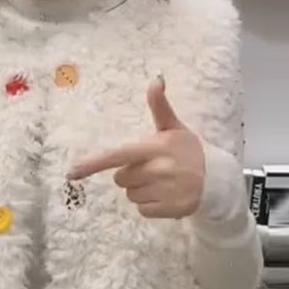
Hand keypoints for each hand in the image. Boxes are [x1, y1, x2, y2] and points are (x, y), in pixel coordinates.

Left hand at [69, 75, 205, 218]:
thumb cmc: (188, 151)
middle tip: (151, 169)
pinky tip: (164, 196)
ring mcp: (163, 192)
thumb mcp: (174, 128)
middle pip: (120, 178)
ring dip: (140, 190)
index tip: (72, 173)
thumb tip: (156, 79)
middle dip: (130, 175)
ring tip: (160, 183)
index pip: (117, 156)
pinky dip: (149, 205)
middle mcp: (158, 170)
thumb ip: (160, 107)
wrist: (216, 180)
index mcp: (155, 148)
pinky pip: (142, 210)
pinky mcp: (168, 210)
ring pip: (130, 195)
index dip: (93, 164)